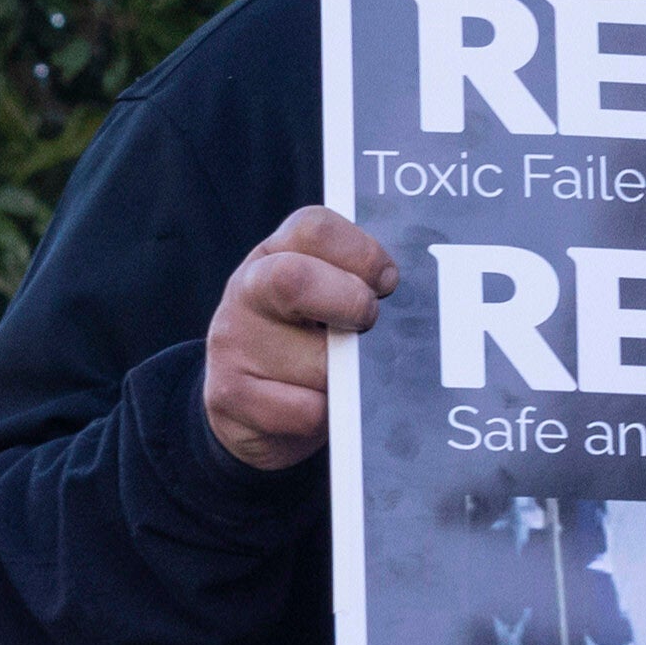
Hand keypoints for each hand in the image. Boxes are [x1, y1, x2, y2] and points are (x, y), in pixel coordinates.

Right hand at [200, 204, 397, 473]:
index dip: (362, 254)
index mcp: (277, 253)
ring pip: (315, 362)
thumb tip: (415, 303)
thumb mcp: (325, 302)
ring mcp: (233, 342)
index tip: (386, 284)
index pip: (315, 228)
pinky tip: (322, 411)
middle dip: (349, 305)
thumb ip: (358, 285)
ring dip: (347, 379)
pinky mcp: (230, 396)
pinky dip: (328, 416)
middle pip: (295, 280)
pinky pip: (305, 410)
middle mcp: (247, 289)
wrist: (248, 409)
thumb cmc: (306, 345)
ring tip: (342, 382)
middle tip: (367, 326)